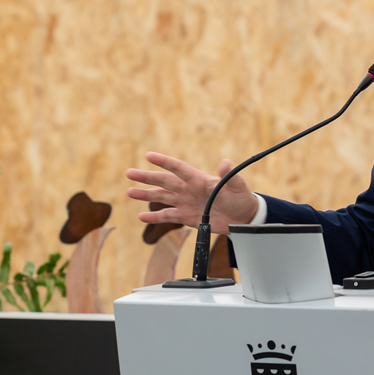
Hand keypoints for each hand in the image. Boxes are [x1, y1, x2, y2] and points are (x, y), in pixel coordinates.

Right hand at [125, 152, 259, 228]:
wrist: (243, 218)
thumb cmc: (241, 198)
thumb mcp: (237, 186)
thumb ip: (230, 176)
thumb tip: (225, 163)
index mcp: (199, 179)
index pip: (178, 168)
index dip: (164, 162)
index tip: (149, 156)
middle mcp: (189, 189)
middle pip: (164, 181)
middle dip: (147, 177)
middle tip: (130, 173)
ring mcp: (186, 203)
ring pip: (162, 198)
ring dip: (146, 195)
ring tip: (130, 192)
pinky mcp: (187, 217)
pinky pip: (168, 216)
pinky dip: (155, 217)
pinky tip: (142, 216)